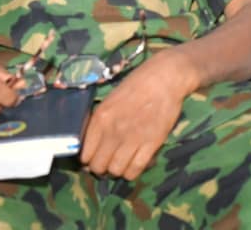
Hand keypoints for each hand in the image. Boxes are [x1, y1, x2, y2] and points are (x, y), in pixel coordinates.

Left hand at [79, 49, 195, 180]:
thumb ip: (100, 121)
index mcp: (100, 118)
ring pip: (116, 171)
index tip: (96, 158)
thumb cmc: (137, 84)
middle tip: (110, 161)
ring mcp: (132, 138)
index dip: (89, 160)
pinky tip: (135, 163)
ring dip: (118, 170)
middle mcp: (113, 131)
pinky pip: (136, 169)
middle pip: (99, 166)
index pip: (85, 154)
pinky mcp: (152, 143)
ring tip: (123, 162)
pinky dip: (133, 171)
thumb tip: (92, 144)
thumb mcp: (110, 99)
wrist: (165, 78)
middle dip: (102, 168)